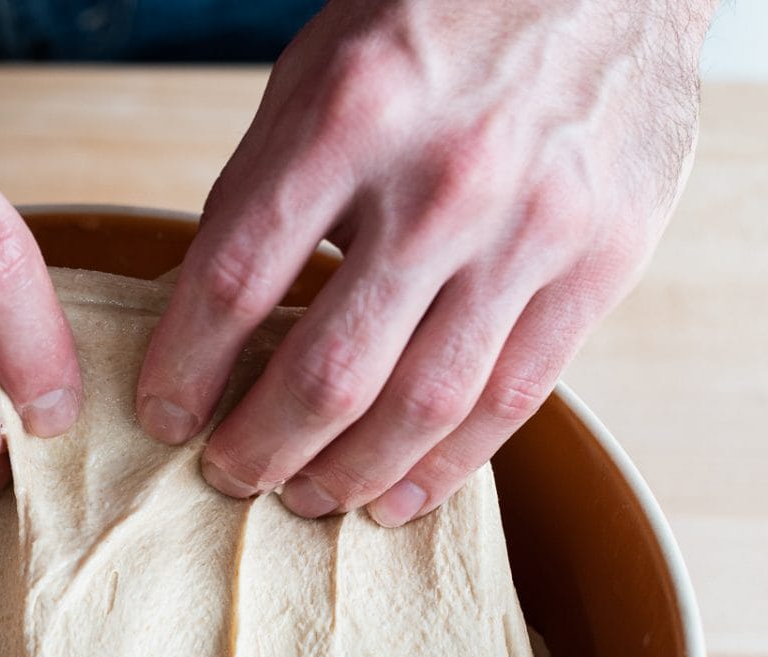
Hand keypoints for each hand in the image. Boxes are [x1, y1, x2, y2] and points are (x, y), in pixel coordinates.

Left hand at [135, 0, 712, 523]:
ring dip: (348, 477)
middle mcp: (445, 179)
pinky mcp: (604, 262)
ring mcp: (533, 228)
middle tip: (229, 476)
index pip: (234, 279)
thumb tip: (207, 322)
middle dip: (262, 446)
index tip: (163, 416)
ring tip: (305, 498)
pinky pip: (512, 399)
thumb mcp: (322, 71)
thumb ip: (268, 191)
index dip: (184, 369)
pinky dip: (444, 467)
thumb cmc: (440, 19)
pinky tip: (397, 497)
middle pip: (330, 371)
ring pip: (422, 407)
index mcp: (351, 114)